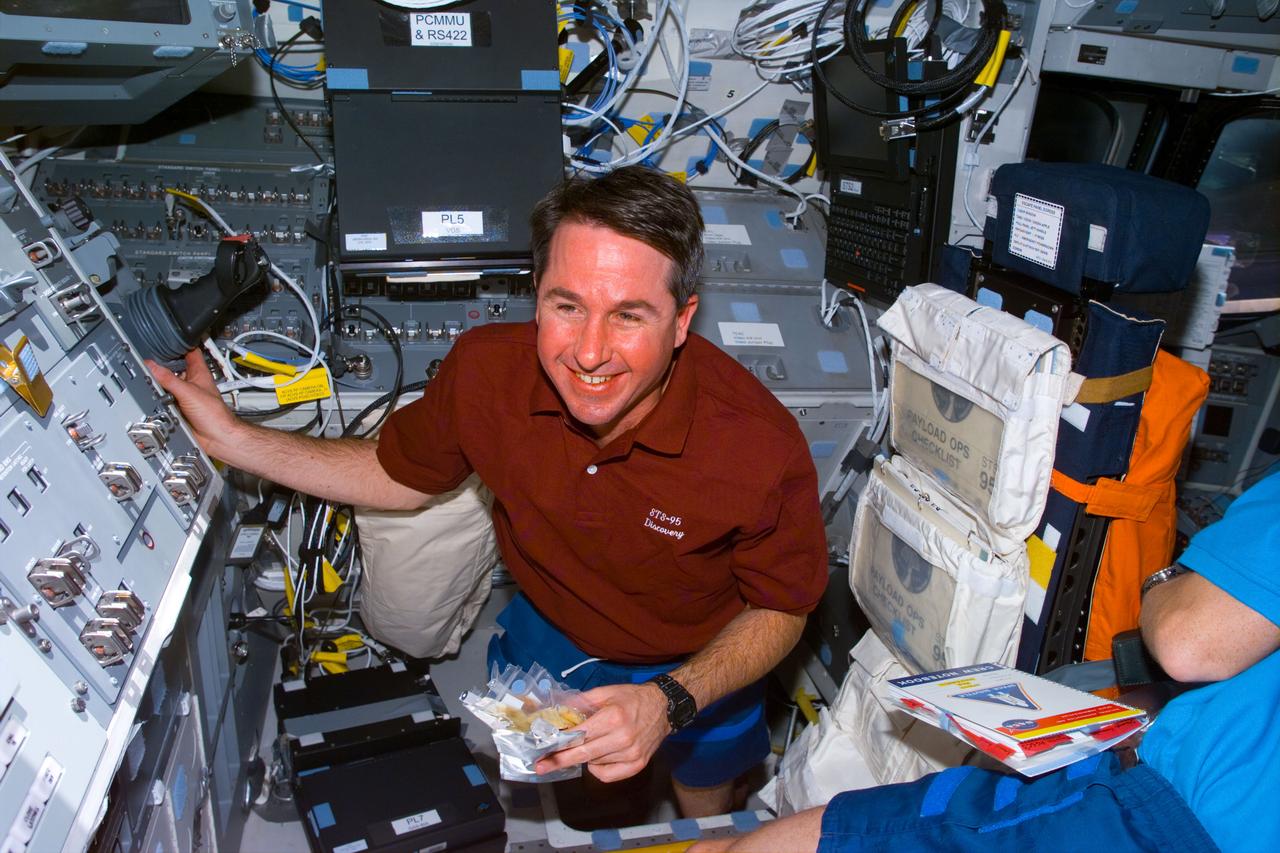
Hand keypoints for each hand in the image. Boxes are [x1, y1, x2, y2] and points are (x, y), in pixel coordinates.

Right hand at [146, 350, 239, 456]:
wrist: (217, 439)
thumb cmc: (215, 416)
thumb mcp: (189, 392)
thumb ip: (169, 379)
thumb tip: (152, 366)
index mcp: (199, 374)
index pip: (190, 352)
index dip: (181, 343)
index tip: (169, 336)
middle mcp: (192, 384)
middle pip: (174, 369)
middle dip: (161, 366)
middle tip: (146, 360)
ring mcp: (185, 397)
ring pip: (167, 386)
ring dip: (158, 385)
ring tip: (144, 379)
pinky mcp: (179, 410)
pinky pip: (164, 402)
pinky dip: (157, 401)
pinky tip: (150, 399)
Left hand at [535, 682, 669, 782]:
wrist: (664, 707)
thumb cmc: (632, 698)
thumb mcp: (606, 692)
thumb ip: (580, 702)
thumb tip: (556, 712)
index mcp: (613, 717)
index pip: (579, 736)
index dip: (559, 744)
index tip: (543, 752)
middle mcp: (623, 738)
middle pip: (584, 754)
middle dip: (560, 760)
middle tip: (541, 766)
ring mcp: (631, 754)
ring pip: (594, 764)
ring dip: (585, 757)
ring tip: (590, 743)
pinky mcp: (637, 765)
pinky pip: (608, 776)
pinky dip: (598, 770)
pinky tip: (598, 758)